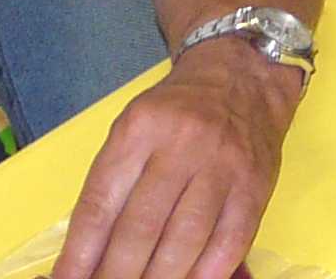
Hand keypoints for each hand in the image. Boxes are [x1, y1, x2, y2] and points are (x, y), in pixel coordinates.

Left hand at [59, 36, 298, 278]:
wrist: (244, 77)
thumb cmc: (177, 111)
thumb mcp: (132, 131)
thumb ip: (112, 187)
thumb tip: (88, 256)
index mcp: (140, 128)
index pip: (101, 204)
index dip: (80, 254)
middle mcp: (182, 144)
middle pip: (141, 228)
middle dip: (117, 274)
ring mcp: (223, 166)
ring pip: (184, 240)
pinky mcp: (255, 185)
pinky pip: (229, 242)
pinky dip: (205, 273)